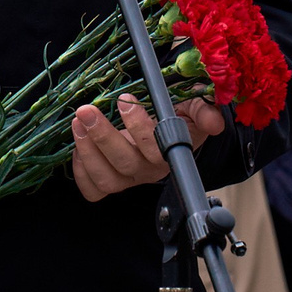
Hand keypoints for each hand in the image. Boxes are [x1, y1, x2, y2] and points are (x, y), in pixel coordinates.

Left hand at [70, 93, 224, 201]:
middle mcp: (148, 170)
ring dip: (87, 150)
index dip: (139, 127)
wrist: (166, 128)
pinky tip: (77, 146)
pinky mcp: (111, 181)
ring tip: (77, 123)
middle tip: (86, 111)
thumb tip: (214, 121)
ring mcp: (128, 178)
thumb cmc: (178, 115)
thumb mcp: (194, 107)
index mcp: (169, 153)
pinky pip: (93, 190)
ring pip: (106, 178)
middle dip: (102, 135)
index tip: (126, 101)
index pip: (155, 149)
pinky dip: (81, 172)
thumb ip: (204, 111)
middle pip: (125, 163)